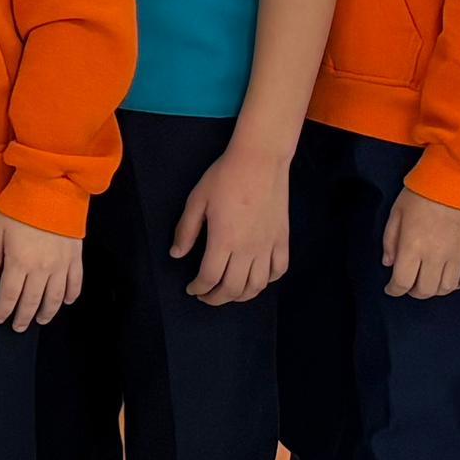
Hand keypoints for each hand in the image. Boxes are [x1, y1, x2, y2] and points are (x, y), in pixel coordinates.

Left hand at [0, 213, 80, 332]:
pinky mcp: (75, 257)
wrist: (52, 190)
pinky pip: (75, 283)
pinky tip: (66, 302)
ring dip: (47, 312)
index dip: (3, 311)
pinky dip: (71, 295)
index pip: (9, 296)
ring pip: (54, 298)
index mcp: (19, 262)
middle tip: (18, 327)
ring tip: (40, 320)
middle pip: (31, 301)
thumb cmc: (20, 207)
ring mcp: (61, 265)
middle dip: (23, 317)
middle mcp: (41, 269)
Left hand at [170, 139, 292, 305]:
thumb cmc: (224, 177)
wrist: (260, 160)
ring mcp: (268, 246)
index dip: (198, 288)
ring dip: (242, 296)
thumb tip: (177, 254)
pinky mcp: (282, 239)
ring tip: (229, 292)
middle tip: (206, 296)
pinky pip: (279, 269)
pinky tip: (258, 277)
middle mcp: (248, 249)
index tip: (191, 289)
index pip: (209, 278)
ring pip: (258, 285)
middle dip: (216, 299)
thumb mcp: (197, 200)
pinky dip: (268, 280)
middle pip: (233, 289)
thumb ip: (186, 230)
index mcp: (223, 241)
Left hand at [382, 186, 459, 301]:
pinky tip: (454, 279)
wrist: (455, 177)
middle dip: (414, 291)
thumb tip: (389, 264)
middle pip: (426, 289)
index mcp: (413, 247)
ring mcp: (459, 254)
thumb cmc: (420, 193)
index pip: (402, 282)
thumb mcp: (396, 213)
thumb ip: (390, 241)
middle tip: (410, 285)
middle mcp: (436, 255)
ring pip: (448, 287)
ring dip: (436, 289)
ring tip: (429, 281)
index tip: (391, 288)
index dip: (394, 290)